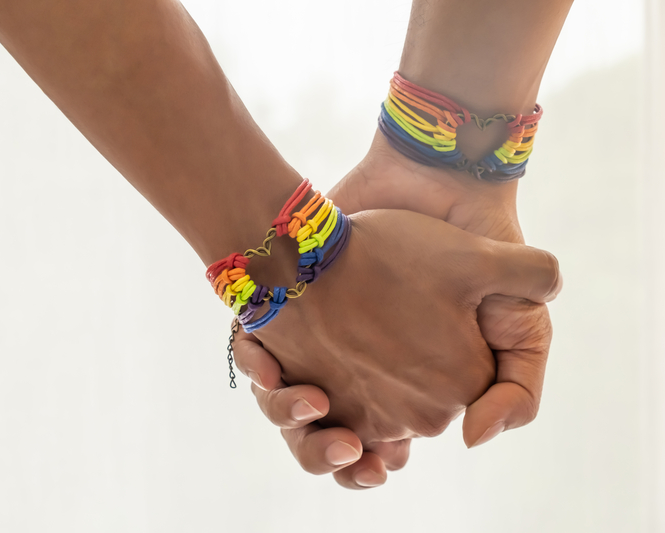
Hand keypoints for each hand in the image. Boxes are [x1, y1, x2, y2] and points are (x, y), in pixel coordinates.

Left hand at [235, 132, 560, 488]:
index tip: (370, 457)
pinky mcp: (295, 307)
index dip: (368, 461)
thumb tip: (472, 439)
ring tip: (309, 400)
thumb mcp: (522, 322)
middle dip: (321, 448)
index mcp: (412, 387)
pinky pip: (258, 356)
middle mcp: (365, 370)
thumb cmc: (474, 253)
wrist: (429, 181)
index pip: (380, 448)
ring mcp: (325, 341)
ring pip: (286, 408)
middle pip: (324, 436)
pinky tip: (268, 358)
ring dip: (287, 414)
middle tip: (336, 440)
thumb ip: (521, 387)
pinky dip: (258, 364)